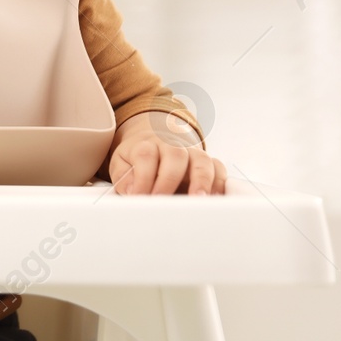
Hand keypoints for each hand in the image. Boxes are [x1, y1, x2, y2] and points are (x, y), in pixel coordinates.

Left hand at [107, 114, 224, 194]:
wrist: (156, 141)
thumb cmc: (137, 158)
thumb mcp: (122, 164)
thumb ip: (124, 177)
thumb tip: (132, 191)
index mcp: (147, 144)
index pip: (146, 155)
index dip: (142, 177)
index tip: (139, 196)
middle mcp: (172, 145)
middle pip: (175, 155)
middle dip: (169, 179)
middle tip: (163, 200)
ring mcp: (193, 153)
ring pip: (202, 161)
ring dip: (201, 181)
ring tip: (197, 199)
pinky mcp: (209, 163)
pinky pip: (219, 169)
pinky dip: (219, 184)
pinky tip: (214, 199)